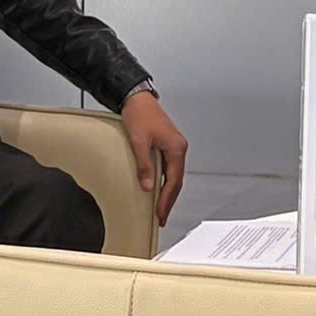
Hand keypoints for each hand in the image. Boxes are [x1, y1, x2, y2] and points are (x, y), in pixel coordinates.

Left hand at [123, 90, 189, 224]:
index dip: (166, 200)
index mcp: (176, 148)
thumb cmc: (140, 114)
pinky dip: (165, 181)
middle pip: (176, 181)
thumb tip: (148, 186)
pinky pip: (169, 168)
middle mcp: (179, 148)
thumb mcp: (139, 142)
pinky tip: (158, 189)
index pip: (173, 181)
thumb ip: (145, 165)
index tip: (160, 214)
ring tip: (160, 207)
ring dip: (168, 192)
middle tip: (161, 217)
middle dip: (169, 201)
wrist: (137, 99)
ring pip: (174, 176)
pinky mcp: (167, 145)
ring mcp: (174, 147)